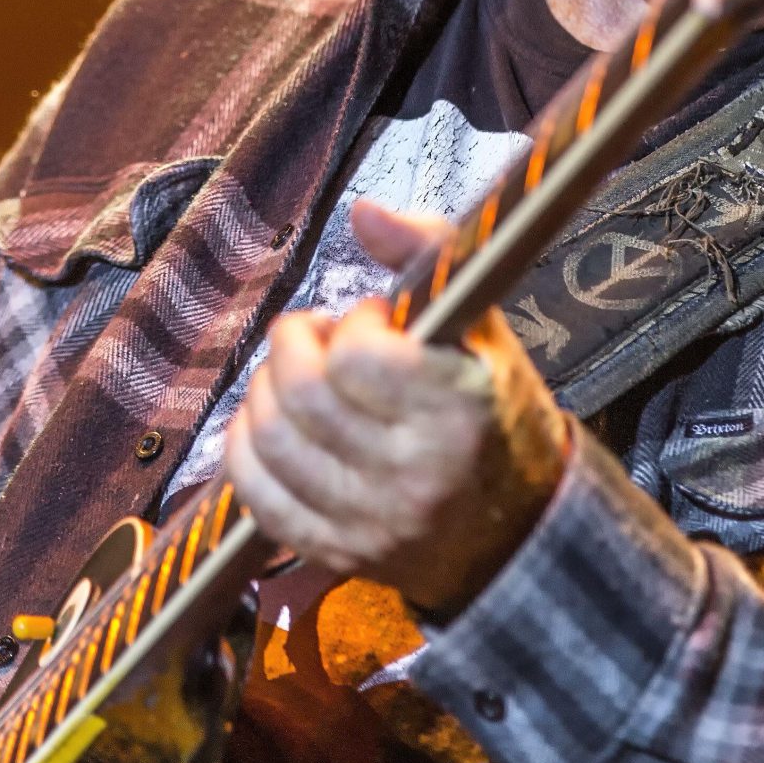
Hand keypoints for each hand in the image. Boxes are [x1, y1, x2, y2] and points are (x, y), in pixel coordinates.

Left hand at [222, 198, 570, 618]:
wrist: (515, 526)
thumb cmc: (493, 410)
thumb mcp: (481, 323)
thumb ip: (426, 251)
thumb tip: (364, 211)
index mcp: (457, 413)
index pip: (357, 356)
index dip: (352, 324)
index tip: (371, 323)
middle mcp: (413, 476)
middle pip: (300, 395)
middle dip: (293, 346)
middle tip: (318, 339)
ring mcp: (369, 521)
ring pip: (269, 439)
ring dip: (267, 390)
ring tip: (300, 377)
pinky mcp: (333, 550)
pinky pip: (254, 493)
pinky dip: (248, 446)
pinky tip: (276, 423)